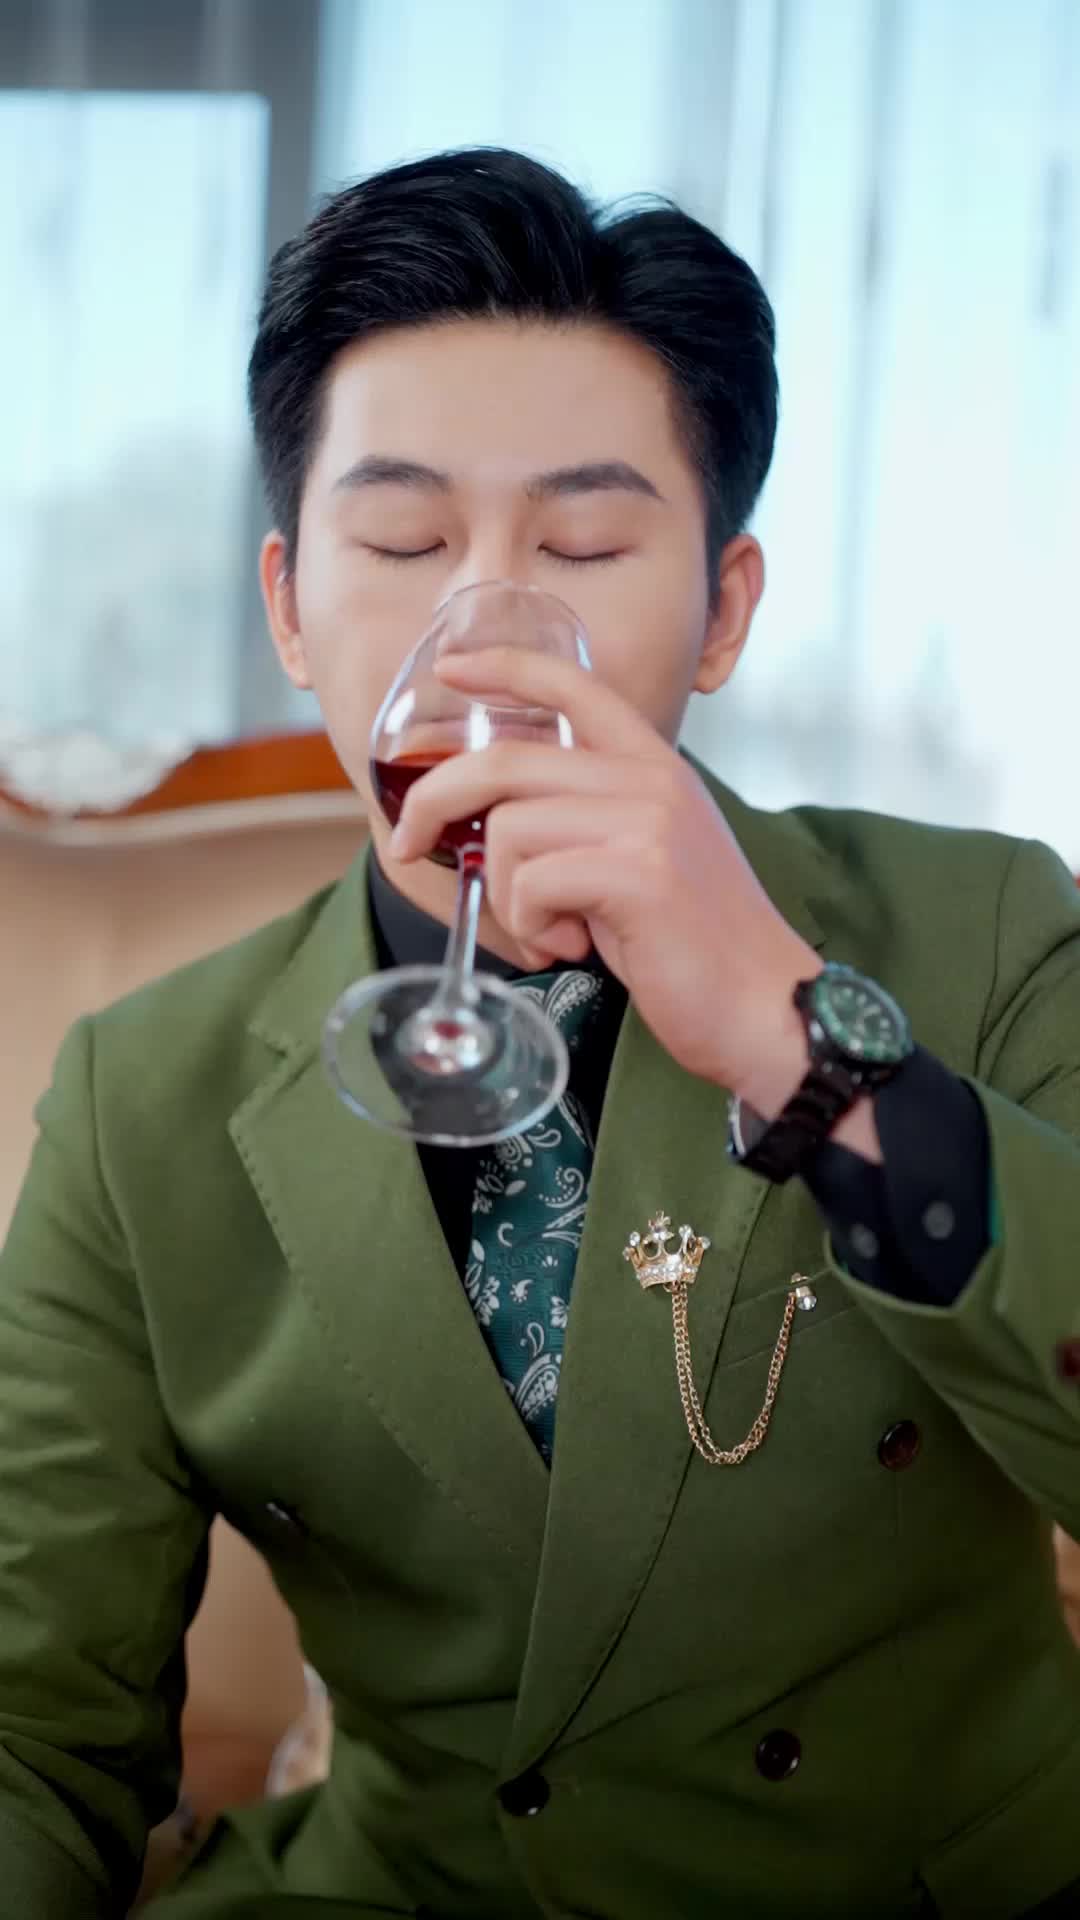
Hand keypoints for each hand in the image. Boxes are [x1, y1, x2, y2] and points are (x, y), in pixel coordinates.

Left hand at [387, 644, 821, 1101]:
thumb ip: (584, 821)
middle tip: (407, 842)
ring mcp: (646, 821)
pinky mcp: (637, 872)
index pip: (574, 684)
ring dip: (507, 894)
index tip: (453, 665)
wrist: (763, 1004)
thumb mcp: (642, 856)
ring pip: (509, 830)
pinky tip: (571, 946)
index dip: (505, 666)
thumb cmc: (691, 943)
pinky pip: (531, 883)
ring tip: (552, 930)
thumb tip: (487, 822)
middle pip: (505, 760)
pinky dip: (531, 924)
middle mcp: (650, 779)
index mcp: (653, 765)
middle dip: (435, 802)